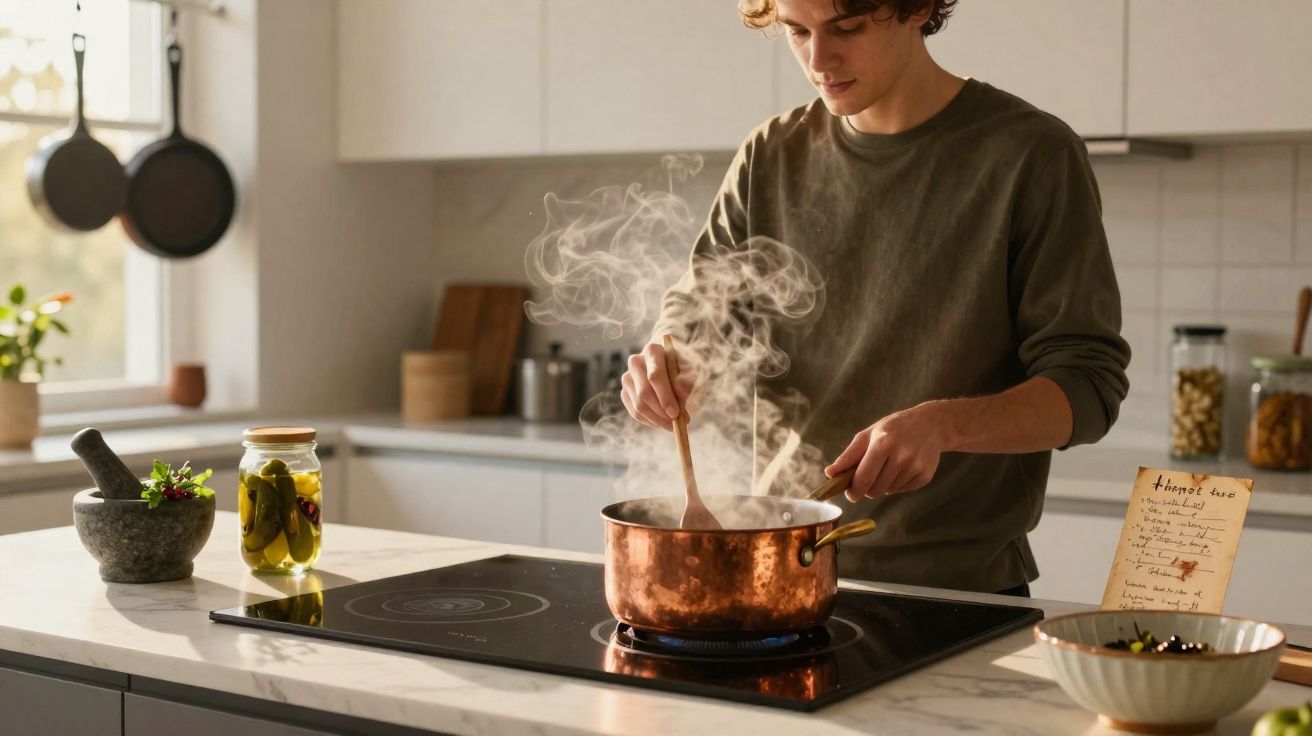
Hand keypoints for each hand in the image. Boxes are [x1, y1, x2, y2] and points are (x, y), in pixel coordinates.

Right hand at [619, 342, 695, 431]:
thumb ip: (686, 381)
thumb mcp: (690, 371)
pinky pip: (635, 413)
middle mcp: (635, 362)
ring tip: (673, 425)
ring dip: (657, 420)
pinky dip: (650, 421)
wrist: (670, 369)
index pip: (655, 375)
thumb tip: (680, 396)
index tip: (675, 413)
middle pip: (644, 392)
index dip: (665, 396)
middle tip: (676, 422)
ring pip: (639, 405)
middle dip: (661, 411)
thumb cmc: (681, 369)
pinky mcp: (624, 393)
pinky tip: (662, 423)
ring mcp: (627, 378)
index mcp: (652, 351)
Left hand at [824, 405, 947, 501]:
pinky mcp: (925, 476)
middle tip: (870, 475)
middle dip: (868, 487)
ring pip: (888, 491)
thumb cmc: (893, 428)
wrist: (931, 424)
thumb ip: (848, 456)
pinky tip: (902, 467)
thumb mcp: (868, 435)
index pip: (863, 479)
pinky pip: (902, 490)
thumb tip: (829, 474)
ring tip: (889, 465)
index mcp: (883, 444)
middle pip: (875, 490)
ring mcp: (915, 466)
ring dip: (883, 484)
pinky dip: (898, 484)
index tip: (850, 493)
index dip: (853, 491)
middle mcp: (901, 456)